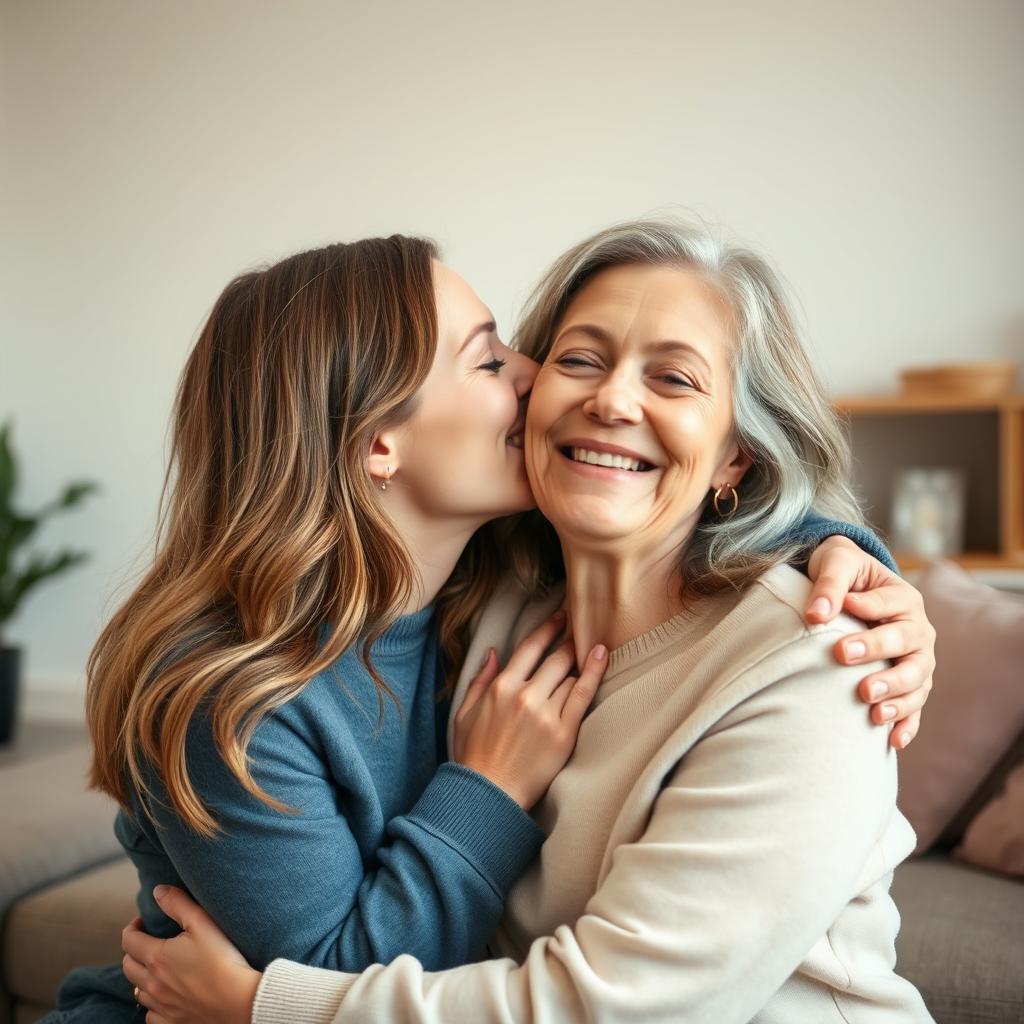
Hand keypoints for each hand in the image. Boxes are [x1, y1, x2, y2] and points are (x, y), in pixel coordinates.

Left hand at [121, 885, 260, 1023]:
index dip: (133, 927)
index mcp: (157, 957)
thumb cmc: (222, 959)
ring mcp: (160, 1006)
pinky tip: (165, 996)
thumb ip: (178, 903)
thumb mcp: (202, 922)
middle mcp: (152, 983)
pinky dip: (153, 1004)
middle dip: (134, 951)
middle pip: (127, 966)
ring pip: (137, 991)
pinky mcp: (171, 1022)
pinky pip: (150, 1015)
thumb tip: (157, 891)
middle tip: (149, 941)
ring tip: (157, 968)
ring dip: (142, 978)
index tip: (143, 921)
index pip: (129, 940)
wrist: (239, 1000)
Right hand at [454, 609, 607, 809]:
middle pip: (555, 658)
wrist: (487, 795)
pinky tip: (602, 656)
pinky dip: (594, 673)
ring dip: (582, 658)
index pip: (530, 647)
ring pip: (570, 675)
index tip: (561, 616)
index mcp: (501, 687)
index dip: (548, 628)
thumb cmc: (473, 756)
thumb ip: (480, 680)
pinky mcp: (563, 733)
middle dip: (570, 640)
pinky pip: (582, 695)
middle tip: (582, 628)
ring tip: (593, 645)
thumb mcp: (465, 713)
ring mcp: (545, 714)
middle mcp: (525, 695)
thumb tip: (494, 652)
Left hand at [805, 535, 935, 749]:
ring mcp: (917, 659)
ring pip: (917, 679)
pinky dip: (907, 723)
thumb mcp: (836, 562)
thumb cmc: (843, 571)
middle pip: (906, 644)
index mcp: (903, 597)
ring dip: (897, 695)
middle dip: (877, 651)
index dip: (868, 608)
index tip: (844, 608)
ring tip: (871, 708)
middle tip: (843, 656)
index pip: (889, 605)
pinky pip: (915, 707)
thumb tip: (815, 615)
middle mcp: (917, 629)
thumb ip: (829, 584)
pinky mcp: (909, 684)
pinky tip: (892, 741)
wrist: (851, 585)